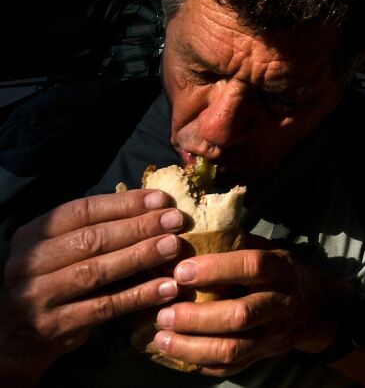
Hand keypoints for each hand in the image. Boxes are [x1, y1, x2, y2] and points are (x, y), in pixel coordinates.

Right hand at [0, 190, 183, 379]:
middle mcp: (28, 263)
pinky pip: (104, 307)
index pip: (81, 211)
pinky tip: (166, 288)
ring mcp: (38, 296)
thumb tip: (152, 206)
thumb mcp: (61, 250)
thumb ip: (94, 230)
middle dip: (138, 227)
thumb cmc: (54, 281)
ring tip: (173, 247)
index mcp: (31, 235)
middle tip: (175, 221)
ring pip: (96, 272)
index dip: (123, 204)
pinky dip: (138, 296)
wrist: (17, 337)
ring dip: (140, 257)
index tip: (160, 199)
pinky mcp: (55, 325)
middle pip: (91, 239)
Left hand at [151, 236, 352, 376]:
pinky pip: (231, 367)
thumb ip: (237, 244)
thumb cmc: (283, 272)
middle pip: (239, 315)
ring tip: (161, 339)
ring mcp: (272, 334)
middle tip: (163, 314)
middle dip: (197, 318)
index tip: (180, 271)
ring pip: (233, 349)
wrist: (317, 310)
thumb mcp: (270, 250)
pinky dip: (202, 363)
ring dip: (192, 347)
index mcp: (280, 270)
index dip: (215, 269)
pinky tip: (177, 354)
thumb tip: (191, 234)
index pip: (251, 267)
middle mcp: (279, 303)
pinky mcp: (263, 355)